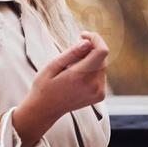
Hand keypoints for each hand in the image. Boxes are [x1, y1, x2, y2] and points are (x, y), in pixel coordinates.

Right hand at [12, 31, 108, 146]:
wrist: (45, 110)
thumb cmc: (45, 86)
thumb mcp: (52, 66)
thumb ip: (71, 54)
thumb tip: (87, 42)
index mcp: (80, 76)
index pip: (101, 51)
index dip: (95, 39)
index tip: (82, 35)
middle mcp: (93, 85)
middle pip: (102, 57)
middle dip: (90, 49)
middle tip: (72, 53)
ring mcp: (98, 92)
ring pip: (102, 65)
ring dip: (91, 60)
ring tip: (72, 68)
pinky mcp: (100, 96)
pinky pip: (101, 75)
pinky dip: (92, 70)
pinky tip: (78, 76)